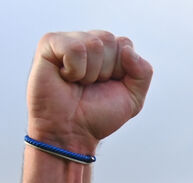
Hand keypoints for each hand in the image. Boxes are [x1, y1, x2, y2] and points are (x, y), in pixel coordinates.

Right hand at [26, 31, 152, 154]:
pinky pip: (74, 48)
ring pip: (93, 43)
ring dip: (90, 73)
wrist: (73, 132)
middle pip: (109, 40)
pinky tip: (65, 78)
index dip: (121, 70)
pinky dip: (74, 70)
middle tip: (90, 86)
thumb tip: (127, 49)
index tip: (107, 86)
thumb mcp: (133, 98)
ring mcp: (67, 41)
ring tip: (77, 84)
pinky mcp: (49, 44)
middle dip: (106, 71)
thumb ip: (143, 72)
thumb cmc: (98, 115)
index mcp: (107, 51)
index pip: (125, 44)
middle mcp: (87, 42)